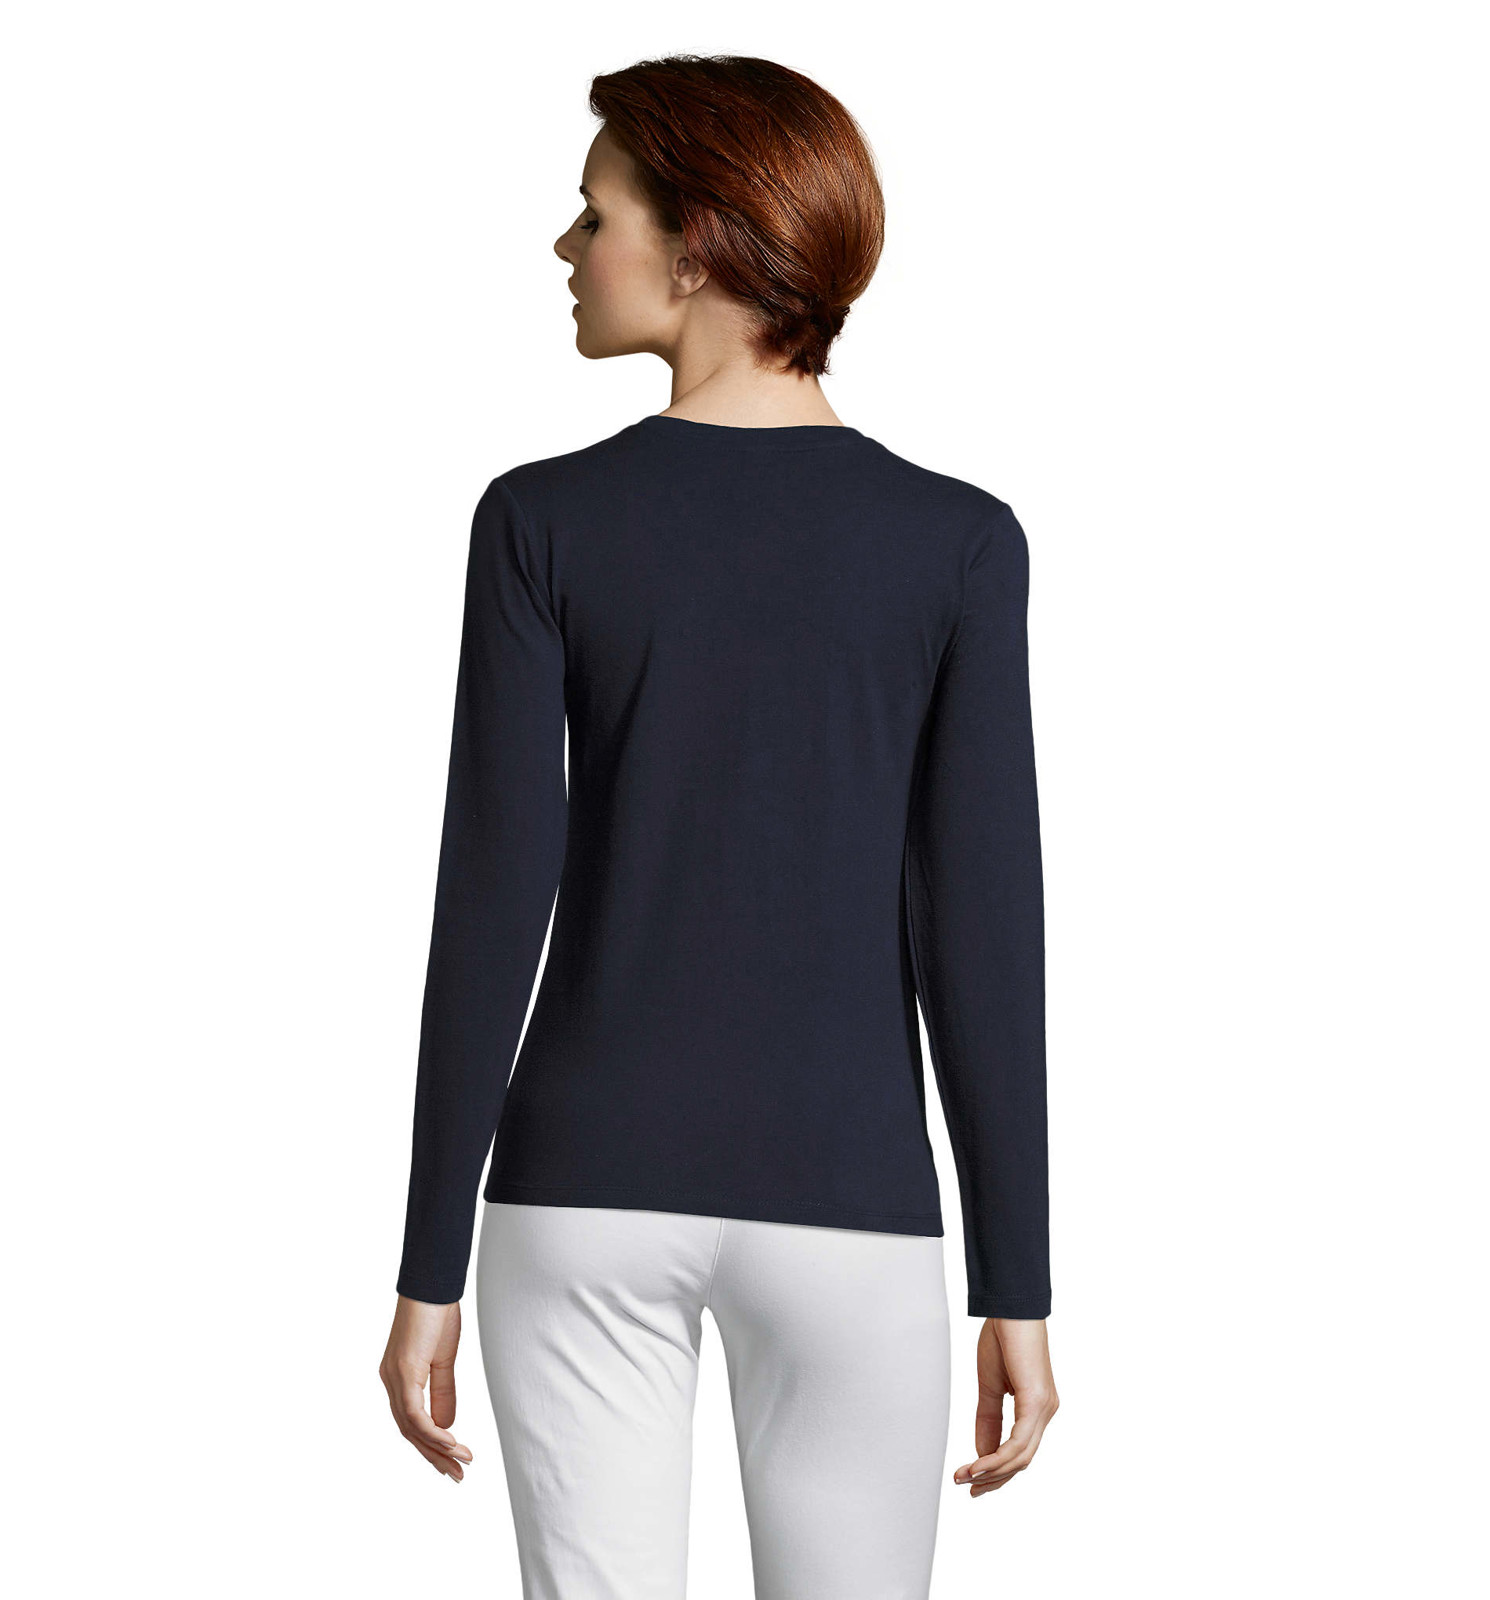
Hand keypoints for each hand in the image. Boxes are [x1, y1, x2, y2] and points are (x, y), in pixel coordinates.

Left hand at [379, 1294, 473, 1480]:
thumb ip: (442, 1392)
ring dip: (437, 1449)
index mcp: (399, 1379)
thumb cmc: (437, 1314)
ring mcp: (394, 1378)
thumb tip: (446, 1425)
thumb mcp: (444, 1360)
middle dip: (434, 1456)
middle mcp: (390, 1382)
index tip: (453, 1462)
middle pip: (409, 1432)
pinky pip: (415, 1413)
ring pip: (411, 1428)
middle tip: (457, 1475)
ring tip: (461, 1462)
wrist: (432, 1285)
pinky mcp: (403, 1372)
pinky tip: (451, 1442)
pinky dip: (432, 1431)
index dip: (431, 1446)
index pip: (411, 1423)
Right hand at [952, 1317, 1058, 1496]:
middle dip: (993, 1478)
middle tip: (968, 1489)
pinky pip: (1018, 1442)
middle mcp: (1046, 1411)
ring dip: (992, 1472)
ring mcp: (1044, 1408)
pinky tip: (977, 1465)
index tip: (971, 1479)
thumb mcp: (990, 1385)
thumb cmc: (1003, 1338)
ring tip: (965, 1478)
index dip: (996, 1469)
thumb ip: (988, 1420)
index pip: (1019, 1450)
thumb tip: (982, 1452)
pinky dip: (996, 1457)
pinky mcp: (1037, 1402)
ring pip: (1021, 1456)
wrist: (1010, 1308)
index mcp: (1036, 1407)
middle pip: (1022, 1460)